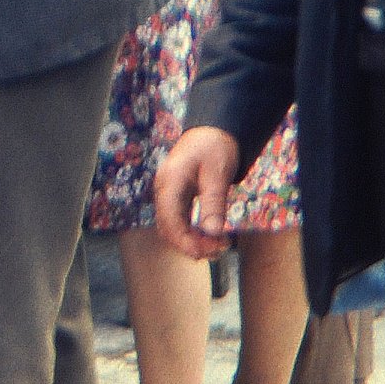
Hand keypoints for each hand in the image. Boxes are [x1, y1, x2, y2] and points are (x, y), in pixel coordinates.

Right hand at [153, 127, 240, 259]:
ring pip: (173, 228)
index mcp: (170, 182)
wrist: (213, 130)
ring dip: (192, 241)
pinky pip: (179, 222)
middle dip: (191, 245)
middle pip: (168, 228)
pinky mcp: (177, 197)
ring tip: (219, 246)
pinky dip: (193, 233)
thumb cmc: (215, 147)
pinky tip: (211, 238)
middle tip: (220, 249)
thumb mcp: (217, 173)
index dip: (185, 241)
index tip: (206, 252)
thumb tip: (213, 233)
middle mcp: (164, 190)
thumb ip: (213, 202)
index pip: (169, 220)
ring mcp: (169, 194)